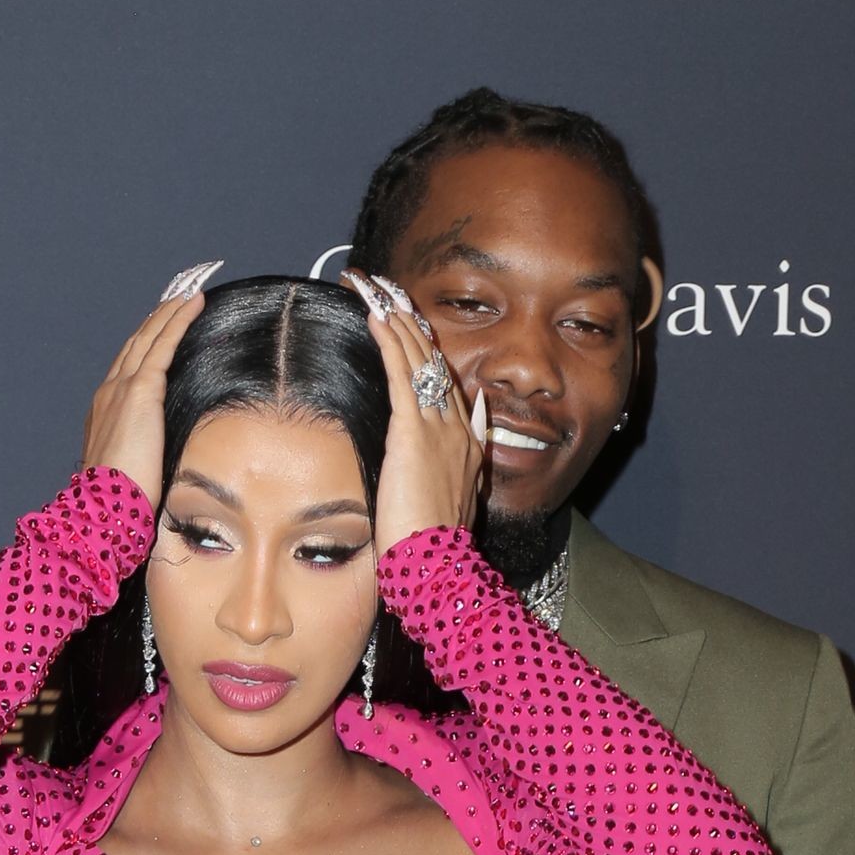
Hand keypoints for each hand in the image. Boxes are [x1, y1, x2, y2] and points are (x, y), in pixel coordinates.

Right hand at [78, 261, 220, 506]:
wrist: (102, 507)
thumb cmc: (120, 501)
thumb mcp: (135, 469)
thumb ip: (148, 452)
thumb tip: (167, 458)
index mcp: (106, 410)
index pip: (131, 365)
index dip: (147, 341)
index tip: (164, 323)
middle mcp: (110, 391)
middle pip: (138, 342)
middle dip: (159, 316)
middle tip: (179, 291)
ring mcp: (122, 388)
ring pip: (150, 336)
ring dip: (170, 310)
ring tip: (190, 290)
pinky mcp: (140, 391)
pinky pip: (163, 344)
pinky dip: (178, 320)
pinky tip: (195, 303)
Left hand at [342, 268, 483, 553]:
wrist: (438, 568)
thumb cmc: (434, 546)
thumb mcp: (456, 495)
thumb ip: (464, 456)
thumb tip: (480, 416)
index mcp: (467, 442)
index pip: (445, 381)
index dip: (425, 346)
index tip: (406, 318)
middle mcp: (459, 427)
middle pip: (433, 359)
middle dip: (408, 319)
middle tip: (385, 286)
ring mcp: (438, 428)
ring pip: (417, 358)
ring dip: (395, 318)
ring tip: (374, 288)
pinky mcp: (413, 434)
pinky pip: (402, 375)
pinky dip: (389, 341)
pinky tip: (375, 315)